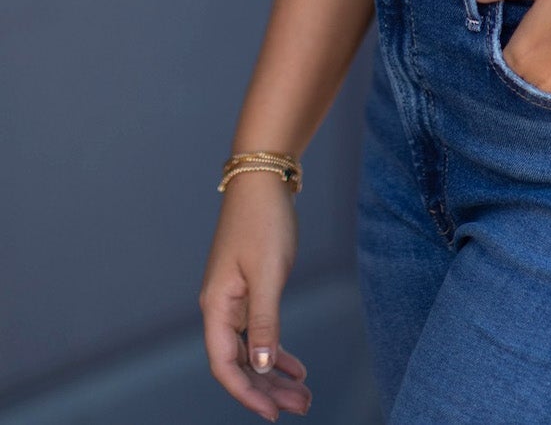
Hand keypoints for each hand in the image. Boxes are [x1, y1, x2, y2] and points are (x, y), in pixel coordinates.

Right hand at [199, 172, 311, 418]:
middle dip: (268, 390)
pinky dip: (278, 351)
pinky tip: (297, 367)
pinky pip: (260, 332)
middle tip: (303, 407)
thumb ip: (265, 321)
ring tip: (304, 395)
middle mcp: (220, 308)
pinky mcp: (250, 290)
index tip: (273, 415)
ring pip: (252, 350)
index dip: (247, 393)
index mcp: (217, 306)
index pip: (225, 365)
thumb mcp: (269, 273)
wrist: (263, 179)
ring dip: (275, 375)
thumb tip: (262, 366)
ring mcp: (234, 300)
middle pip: (240, 363)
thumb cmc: (263, 221)